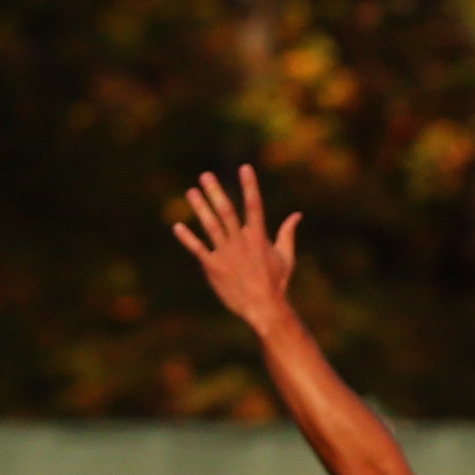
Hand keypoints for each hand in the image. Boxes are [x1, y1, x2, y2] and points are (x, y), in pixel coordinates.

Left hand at [171, 166, 302, 332]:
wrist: (263, 307)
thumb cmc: (277, 282)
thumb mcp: (286, 256)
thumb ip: (288, 233)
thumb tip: (296, 215)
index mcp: (258, 237)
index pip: (254, 205)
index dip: (249, 185)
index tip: (244, 168)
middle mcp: (240, 241)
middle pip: (226, 211)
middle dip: (215, 192)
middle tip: (205, 176)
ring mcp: (225, 253)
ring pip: (210, 225)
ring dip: (200, 207)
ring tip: (191, 192)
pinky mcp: (213, 266)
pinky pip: (198, 248)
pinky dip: (187, 237)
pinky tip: (178, 226)